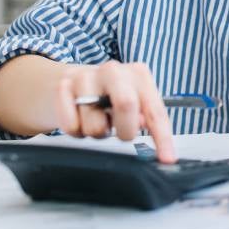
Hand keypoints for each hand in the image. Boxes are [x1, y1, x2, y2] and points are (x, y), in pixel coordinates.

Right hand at [53, 61, 176, 162]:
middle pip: (126, 104)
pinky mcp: (62, 87)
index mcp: (138, 74)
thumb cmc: (109, 96)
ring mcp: (86, 77)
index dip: (162, 137)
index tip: (166, 158)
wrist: (72, 82)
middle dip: (126, 130)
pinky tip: (80, 118)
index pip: (154, 109)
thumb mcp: (133, 101)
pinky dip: (76, 131)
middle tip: (120, 133)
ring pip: (95, 125)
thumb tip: (142, 123)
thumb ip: (144, 114)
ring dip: (97, 132)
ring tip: (97, 120)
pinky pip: (71, 126)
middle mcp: (113, 70)